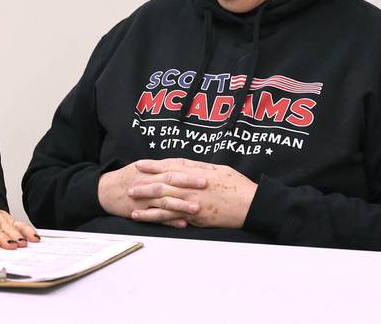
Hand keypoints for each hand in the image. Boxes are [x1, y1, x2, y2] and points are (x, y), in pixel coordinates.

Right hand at [98, 161, 205, 227]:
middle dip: (189, 181)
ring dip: (181, 204)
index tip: (209, 169)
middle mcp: (149, 180)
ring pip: (165, 199)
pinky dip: (169, 221)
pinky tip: (182, 224)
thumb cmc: (127, 178)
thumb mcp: (144, 168)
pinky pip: (156, 216)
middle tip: (207, 183)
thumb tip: (188, 167)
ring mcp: (145, 196)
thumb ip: (164, 168)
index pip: (176, 165)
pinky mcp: (140, 210)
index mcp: (152, 169)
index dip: (192, 167)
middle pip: (171, 179)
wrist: (104, 190)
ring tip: (197, 208)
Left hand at [130, 159, 256, 227]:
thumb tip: (188, 165)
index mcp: (197, 173)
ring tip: (130, 199)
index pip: (170, 167)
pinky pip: (170, 217)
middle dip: (144, 182)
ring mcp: (191, 202)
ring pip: (162, 199)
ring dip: (145, 199)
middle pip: (162, 182)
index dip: (154, 165)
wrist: (251, 205)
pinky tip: (143, 217)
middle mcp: (191, 187)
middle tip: (129, 183)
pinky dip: (154, 216)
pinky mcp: (194, 217)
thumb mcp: (220, 170)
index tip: (140, 164)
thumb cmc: (239, 186)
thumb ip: (202, 168)